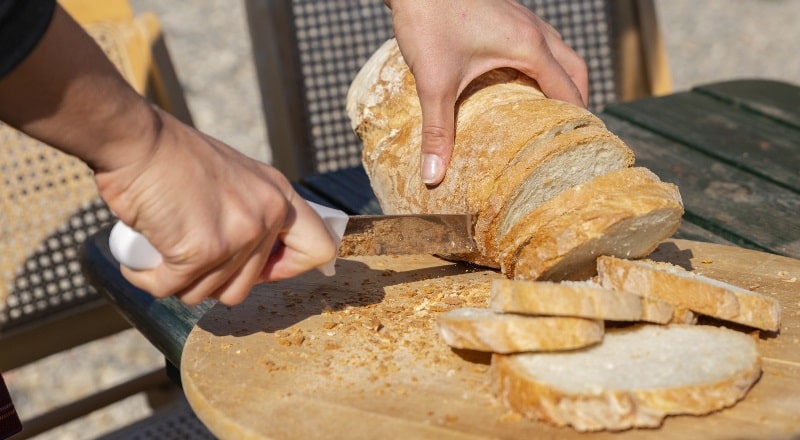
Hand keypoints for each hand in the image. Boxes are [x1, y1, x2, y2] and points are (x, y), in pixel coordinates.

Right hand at [95, 108, 336, 304]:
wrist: (136, 140)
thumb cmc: (173, 158)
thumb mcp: (235, 179)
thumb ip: (254, 212)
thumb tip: (257, 258)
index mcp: (279, 196)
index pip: (319, 248)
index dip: (290, 267)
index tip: (262, 269)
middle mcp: (267, 215)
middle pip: (247, 286)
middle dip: (210, 280)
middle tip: (186, 255)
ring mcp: (238, 235)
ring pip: (208, 293)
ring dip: (178, 281)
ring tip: (161, 249)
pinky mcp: (202, 251)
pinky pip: (172, 289)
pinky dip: (148, 278)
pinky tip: (139, 260)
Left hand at [386, 0, 588, 184]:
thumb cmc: (428, 21)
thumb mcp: (434, 82)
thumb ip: (437, 130)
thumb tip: (433, 176)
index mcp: (530, 47)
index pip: (569, 90)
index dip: (576, 121)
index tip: (577, 149)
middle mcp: (534, 30)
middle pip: (574, 68)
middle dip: (576, 100)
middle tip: (565, 133)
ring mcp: (522, 18)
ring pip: (558, 52)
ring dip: (558, 80)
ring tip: (545, 112)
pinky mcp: (506, 14)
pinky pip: (537, 42)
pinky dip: (539, 65)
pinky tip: (515, 81)